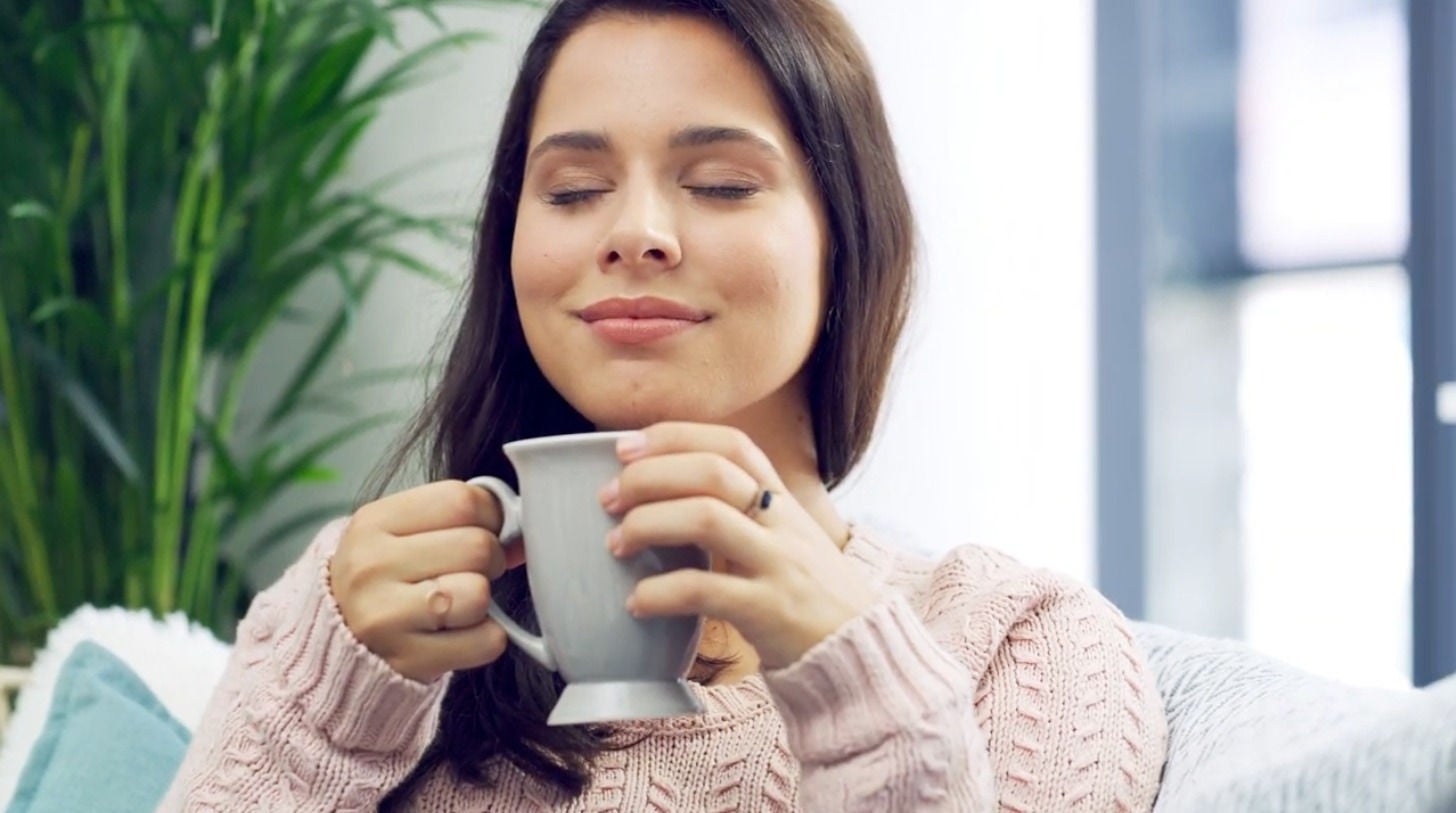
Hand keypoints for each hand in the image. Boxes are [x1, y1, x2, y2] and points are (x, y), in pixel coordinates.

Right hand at [329, 480, 525, 682]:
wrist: (338, 634)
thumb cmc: (388, 573)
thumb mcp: (404, 530)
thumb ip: (462, 517)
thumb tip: (525, 533)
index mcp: (372, 523)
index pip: (462, 500)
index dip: (489, 513)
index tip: (480, 527)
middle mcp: (371, 568)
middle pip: (478, 547)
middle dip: (489, 558)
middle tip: (470, 570)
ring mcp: (385, 619)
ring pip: (480, 594)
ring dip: (484, 599)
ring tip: (460, 601)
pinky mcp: (408, 661)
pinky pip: (486, 641)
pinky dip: (485, 637)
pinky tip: (458, 632)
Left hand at [600, 422, 879, 669]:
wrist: (861, 649)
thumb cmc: (809, 593)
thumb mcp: (785, 539)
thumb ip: (742, 514)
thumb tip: (665, 496)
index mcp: (782, 501)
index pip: (732, 445)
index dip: (676, 436)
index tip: (627, 447)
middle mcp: (782, 523)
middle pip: (713, 473)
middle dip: (650, 477)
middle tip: (608, 498)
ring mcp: (778, 564)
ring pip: (707, 519)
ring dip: (649, 524)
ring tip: (616, 544)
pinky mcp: (768, 611)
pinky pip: (705, 590)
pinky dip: (661, 592)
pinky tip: (637, 602)